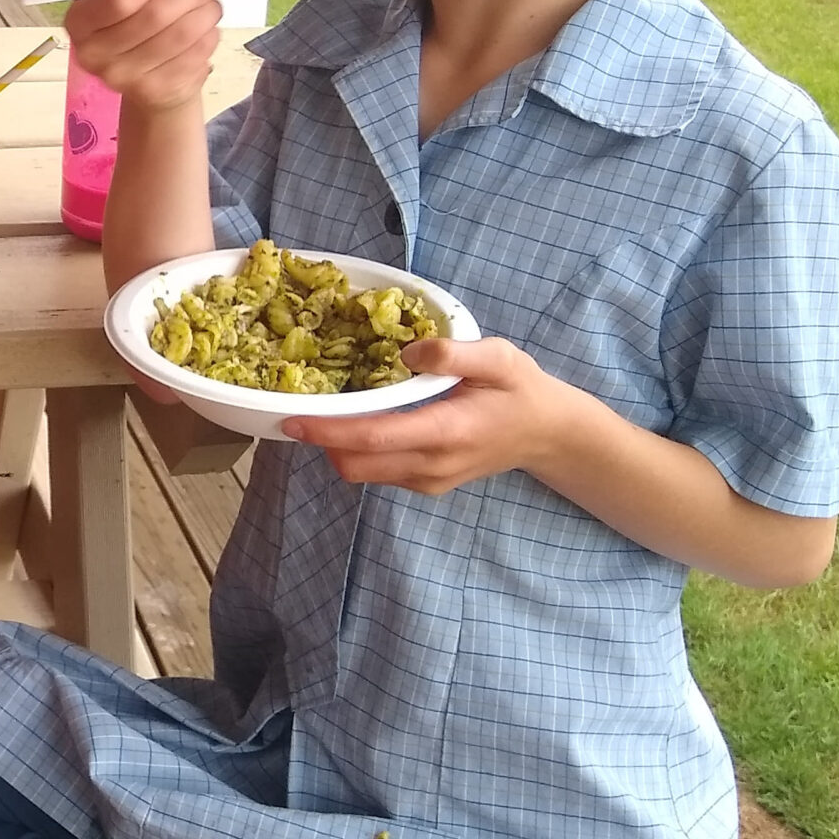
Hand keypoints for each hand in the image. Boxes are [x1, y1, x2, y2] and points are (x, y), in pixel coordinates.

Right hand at [65, 0, 220, 113]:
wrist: (141, 77)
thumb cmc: (130, 23)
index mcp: (80, 22)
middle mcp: (94, 55)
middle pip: (154, 16)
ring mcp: (124, 78)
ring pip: (180, 35)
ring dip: (205, 14)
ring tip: (211, 6)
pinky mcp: (155, 91)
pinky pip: (193, 56)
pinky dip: (208, 38)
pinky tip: (207, 30)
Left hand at [280, 337, 572, 494]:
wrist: (546, 433)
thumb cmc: (521, 390)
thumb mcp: (499, 358)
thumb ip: (454, 352)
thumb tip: (406, 352)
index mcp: (447, 430)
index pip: (375, 437)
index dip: (329, 430)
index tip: (292, 419)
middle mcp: (432, 465)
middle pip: (356, 465)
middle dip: (321, 441)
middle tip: (298, 407)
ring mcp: (428, 481)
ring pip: (363, 473)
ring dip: (337, 447)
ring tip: (325, 410)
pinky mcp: (425, 485)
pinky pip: (378, 474)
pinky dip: (357, 453)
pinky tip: (358, 422)